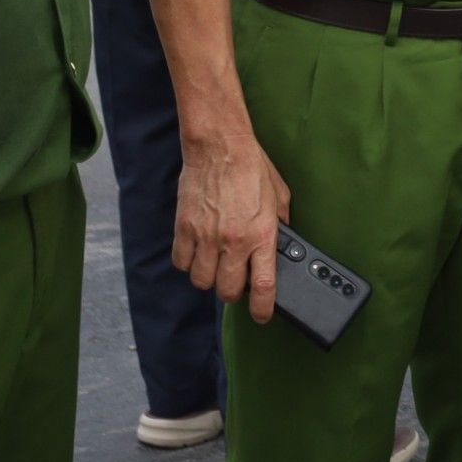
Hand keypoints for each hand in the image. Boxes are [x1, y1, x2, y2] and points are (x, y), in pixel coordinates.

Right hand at [174, 132, 289, 323]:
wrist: (220, 146)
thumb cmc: (252, 167)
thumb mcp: (280, 198)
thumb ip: (280, 227)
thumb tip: (280, 247)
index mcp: (261, 235)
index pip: (262, 287)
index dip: (262, 309)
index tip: (262, 315)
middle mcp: (233, 241)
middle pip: (227, 291)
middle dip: (232, 293)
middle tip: (235, 280)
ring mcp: (206, 236)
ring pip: (202, 281)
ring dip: (209, 278)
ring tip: (215, 264)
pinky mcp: (185, 227)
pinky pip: (181, 262)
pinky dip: (188, 263)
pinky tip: (198, 252)